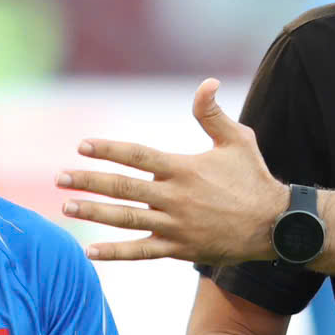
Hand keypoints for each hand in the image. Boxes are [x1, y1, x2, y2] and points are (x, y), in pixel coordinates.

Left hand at [60, 80, 289, 264]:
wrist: (275, 225)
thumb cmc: (255, 178)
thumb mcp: (238, 140)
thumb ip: (212, 113)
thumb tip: (206, 82)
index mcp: (184, 168)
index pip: (137, 155)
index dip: (108, 150)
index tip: (82, 146)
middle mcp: (175, 197)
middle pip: (123, 187)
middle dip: (88, 181)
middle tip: (60, 178)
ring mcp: (176, 225)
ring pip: (125, 218)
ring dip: (93, 212)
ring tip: (66, 206)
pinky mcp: (179, 248)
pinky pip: (141, 251)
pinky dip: (114, 252)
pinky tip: (89, 251)